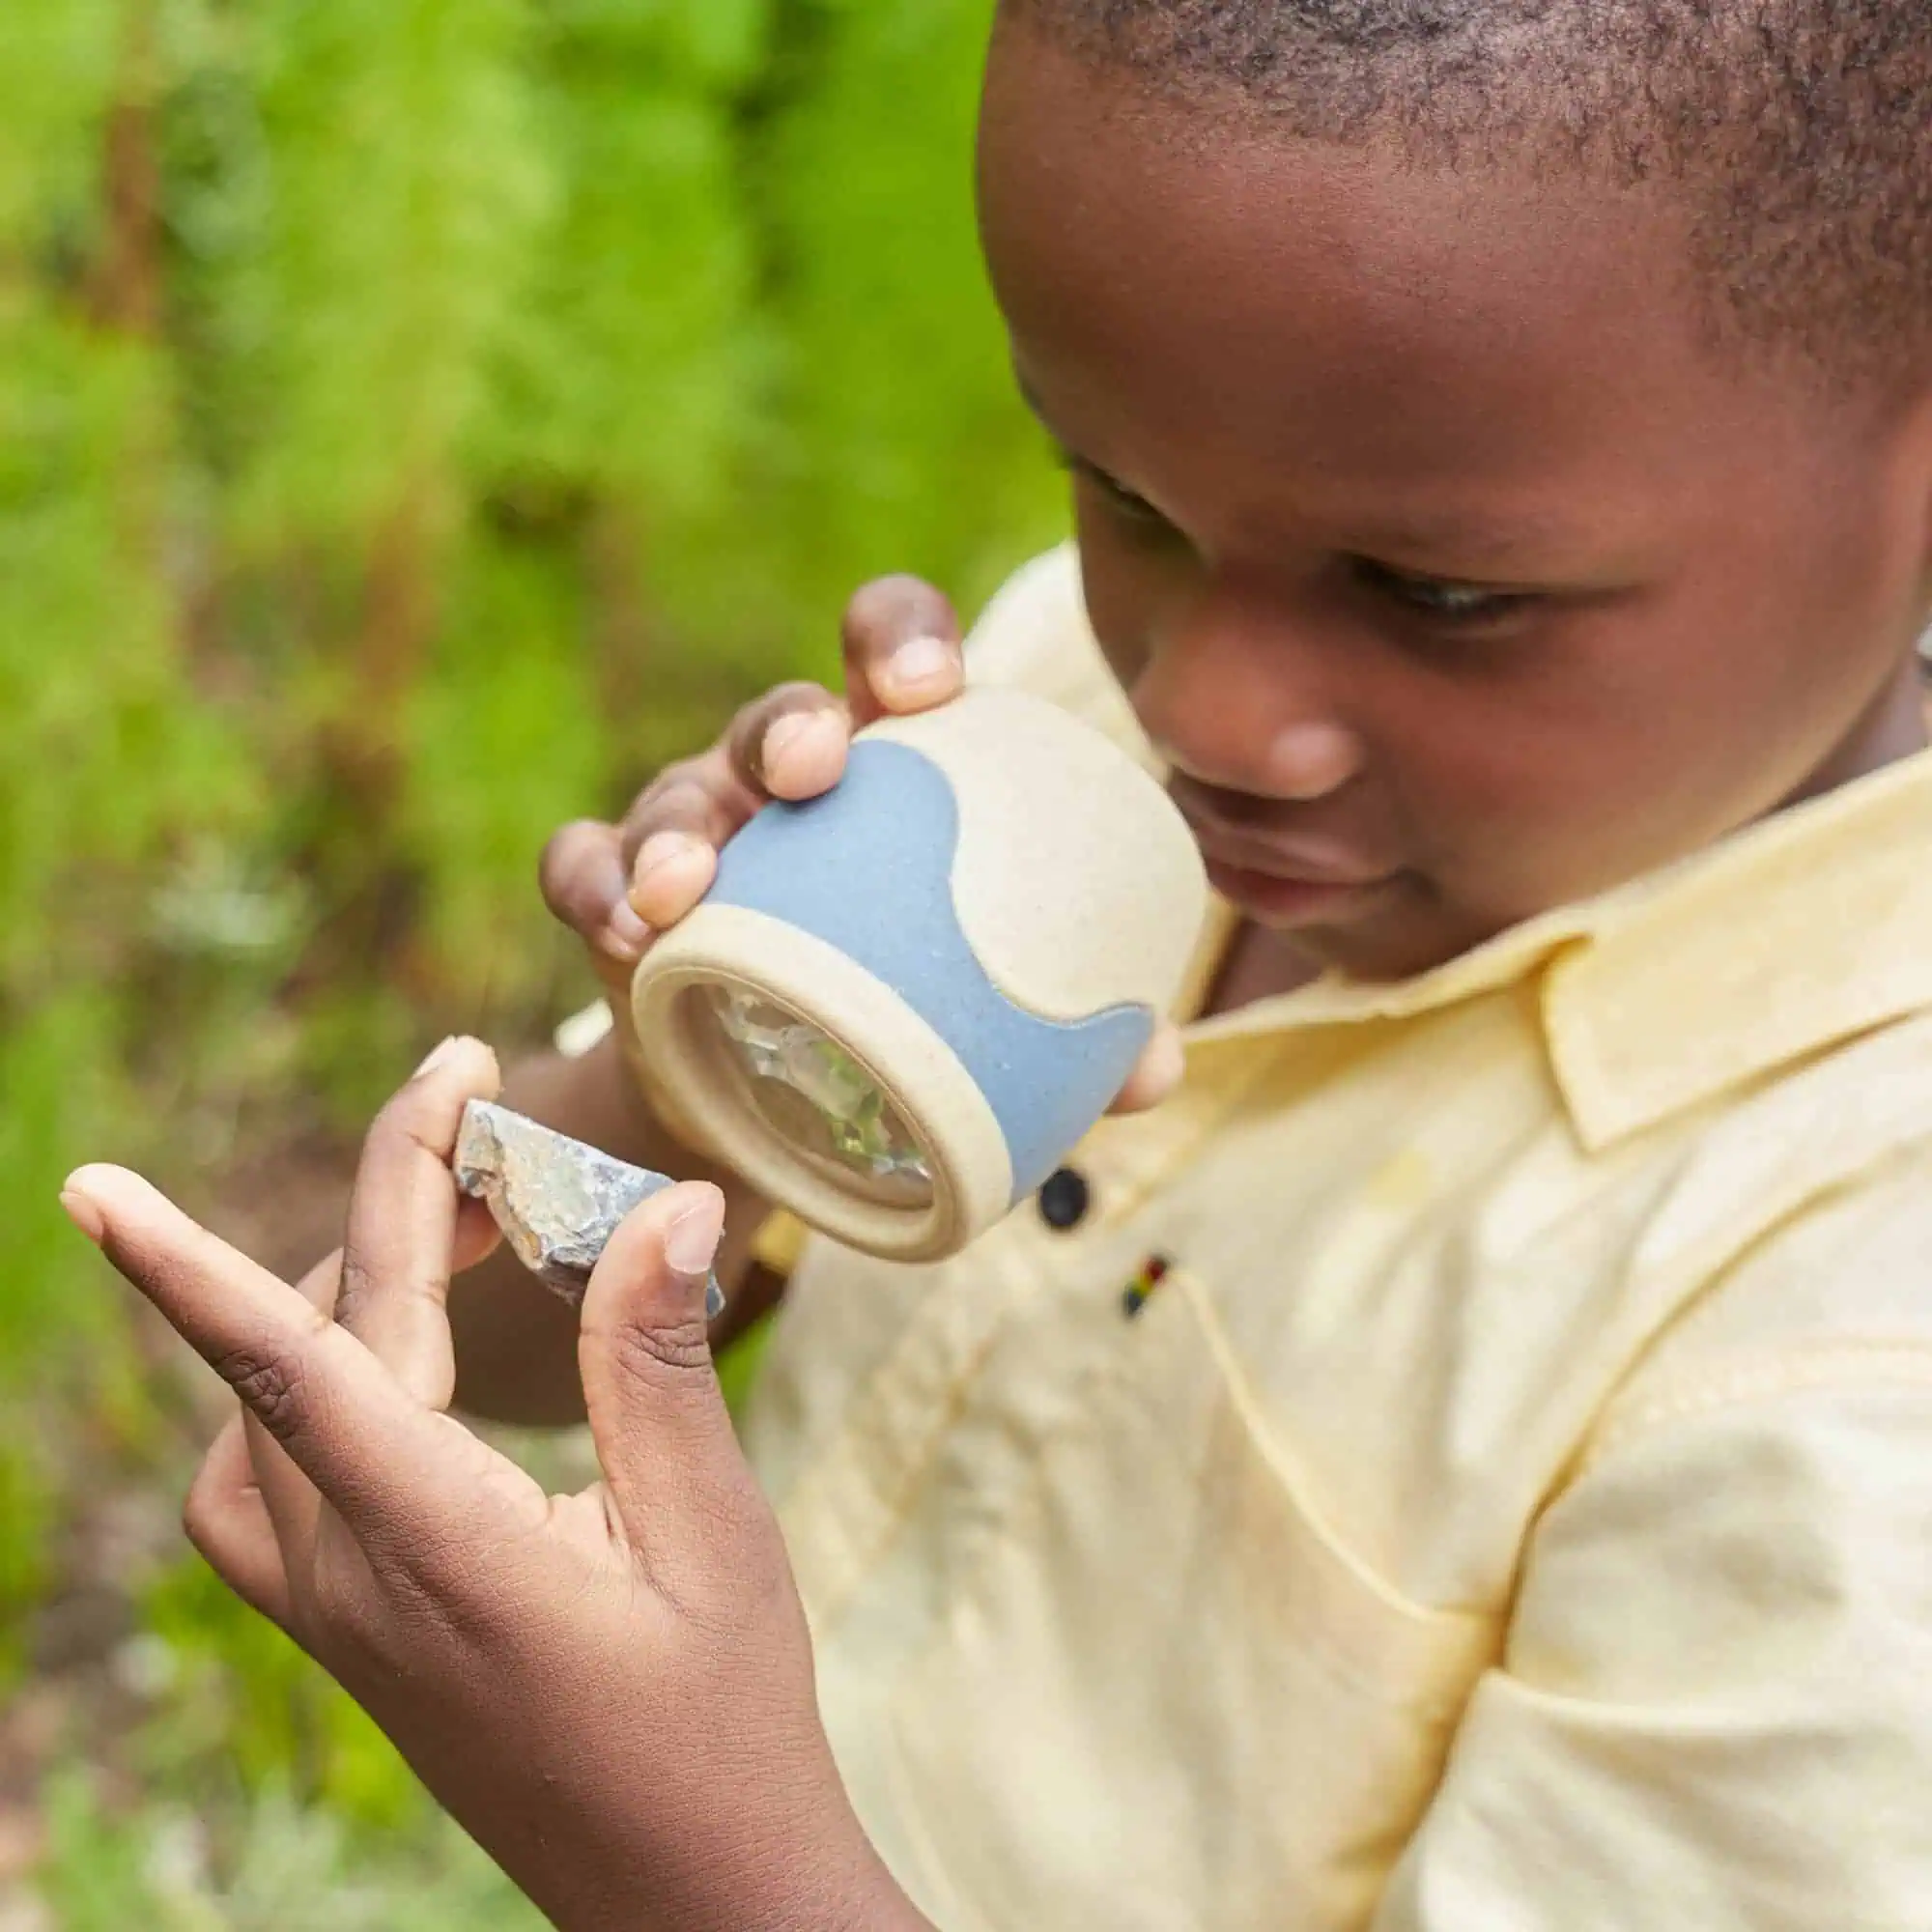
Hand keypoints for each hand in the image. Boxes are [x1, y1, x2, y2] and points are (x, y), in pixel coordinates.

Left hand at [60, 1040, 926, 1931]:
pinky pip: (269, 1484)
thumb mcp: (713, 1533)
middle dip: (385, 1200)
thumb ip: (661, 1362)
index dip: (188, 1272)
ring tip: (455, 1221)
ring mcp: (339, 1620)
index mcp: (446, 1552)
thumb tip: (669, 1202)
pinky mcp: (353, 1637)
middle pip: (311, 1348)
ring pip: (261, 1419)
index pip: (298, 1375)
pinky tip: (409, 1359)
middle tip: (473, 1093)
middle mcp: (358, 1584)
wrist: (694, 1895)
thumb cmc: (722, 1718)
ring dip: (335, 1291)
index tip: (92, 1189)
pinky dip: (313, 1381)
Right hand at [540, 574, 1184, 1112]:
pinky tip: (620, 933)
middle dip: (790, 724)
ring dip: (675, 827)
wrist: (765, 1108)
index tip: (930, 688)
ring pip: (673, 794)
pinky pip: (580, 867)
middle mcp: (783, 784)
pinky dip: (593, 887)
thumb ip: (1066, 1033)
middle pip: (779, 717)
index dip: (904, 640)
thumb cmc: (896, 1019)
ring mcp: (692, 831)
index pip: (892, 655)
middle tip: (814, 767)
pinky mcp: (612, 900)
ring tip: (684, 886)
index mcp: (890, 774)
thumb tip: (1152, 1065)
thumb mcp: (978, 1020)